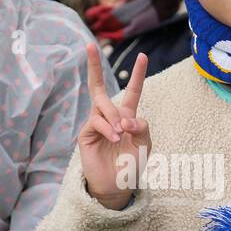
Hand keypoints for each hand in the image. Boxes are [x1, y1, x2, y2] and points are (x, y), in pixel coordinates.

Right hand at [78, 42, 150, 210]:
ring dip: (114, 116)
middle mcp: (109, 116)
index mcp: (127, 116)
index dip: (137, 74)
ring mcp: (95, 124)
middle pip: (98, 86)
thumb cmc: (131, 165)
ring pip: (102, 105)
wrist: (117, 186)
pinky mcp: (86, 134)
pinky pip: (96, 122)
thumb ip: (141, 126)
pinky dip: (108, 128)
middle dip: (93, 65)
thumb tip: (125, 118)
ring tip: (121, 133)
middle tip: (89, 45)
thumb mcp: (145, 144)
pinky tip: (115, 137)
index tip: (142, 56)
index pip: (132, 91)